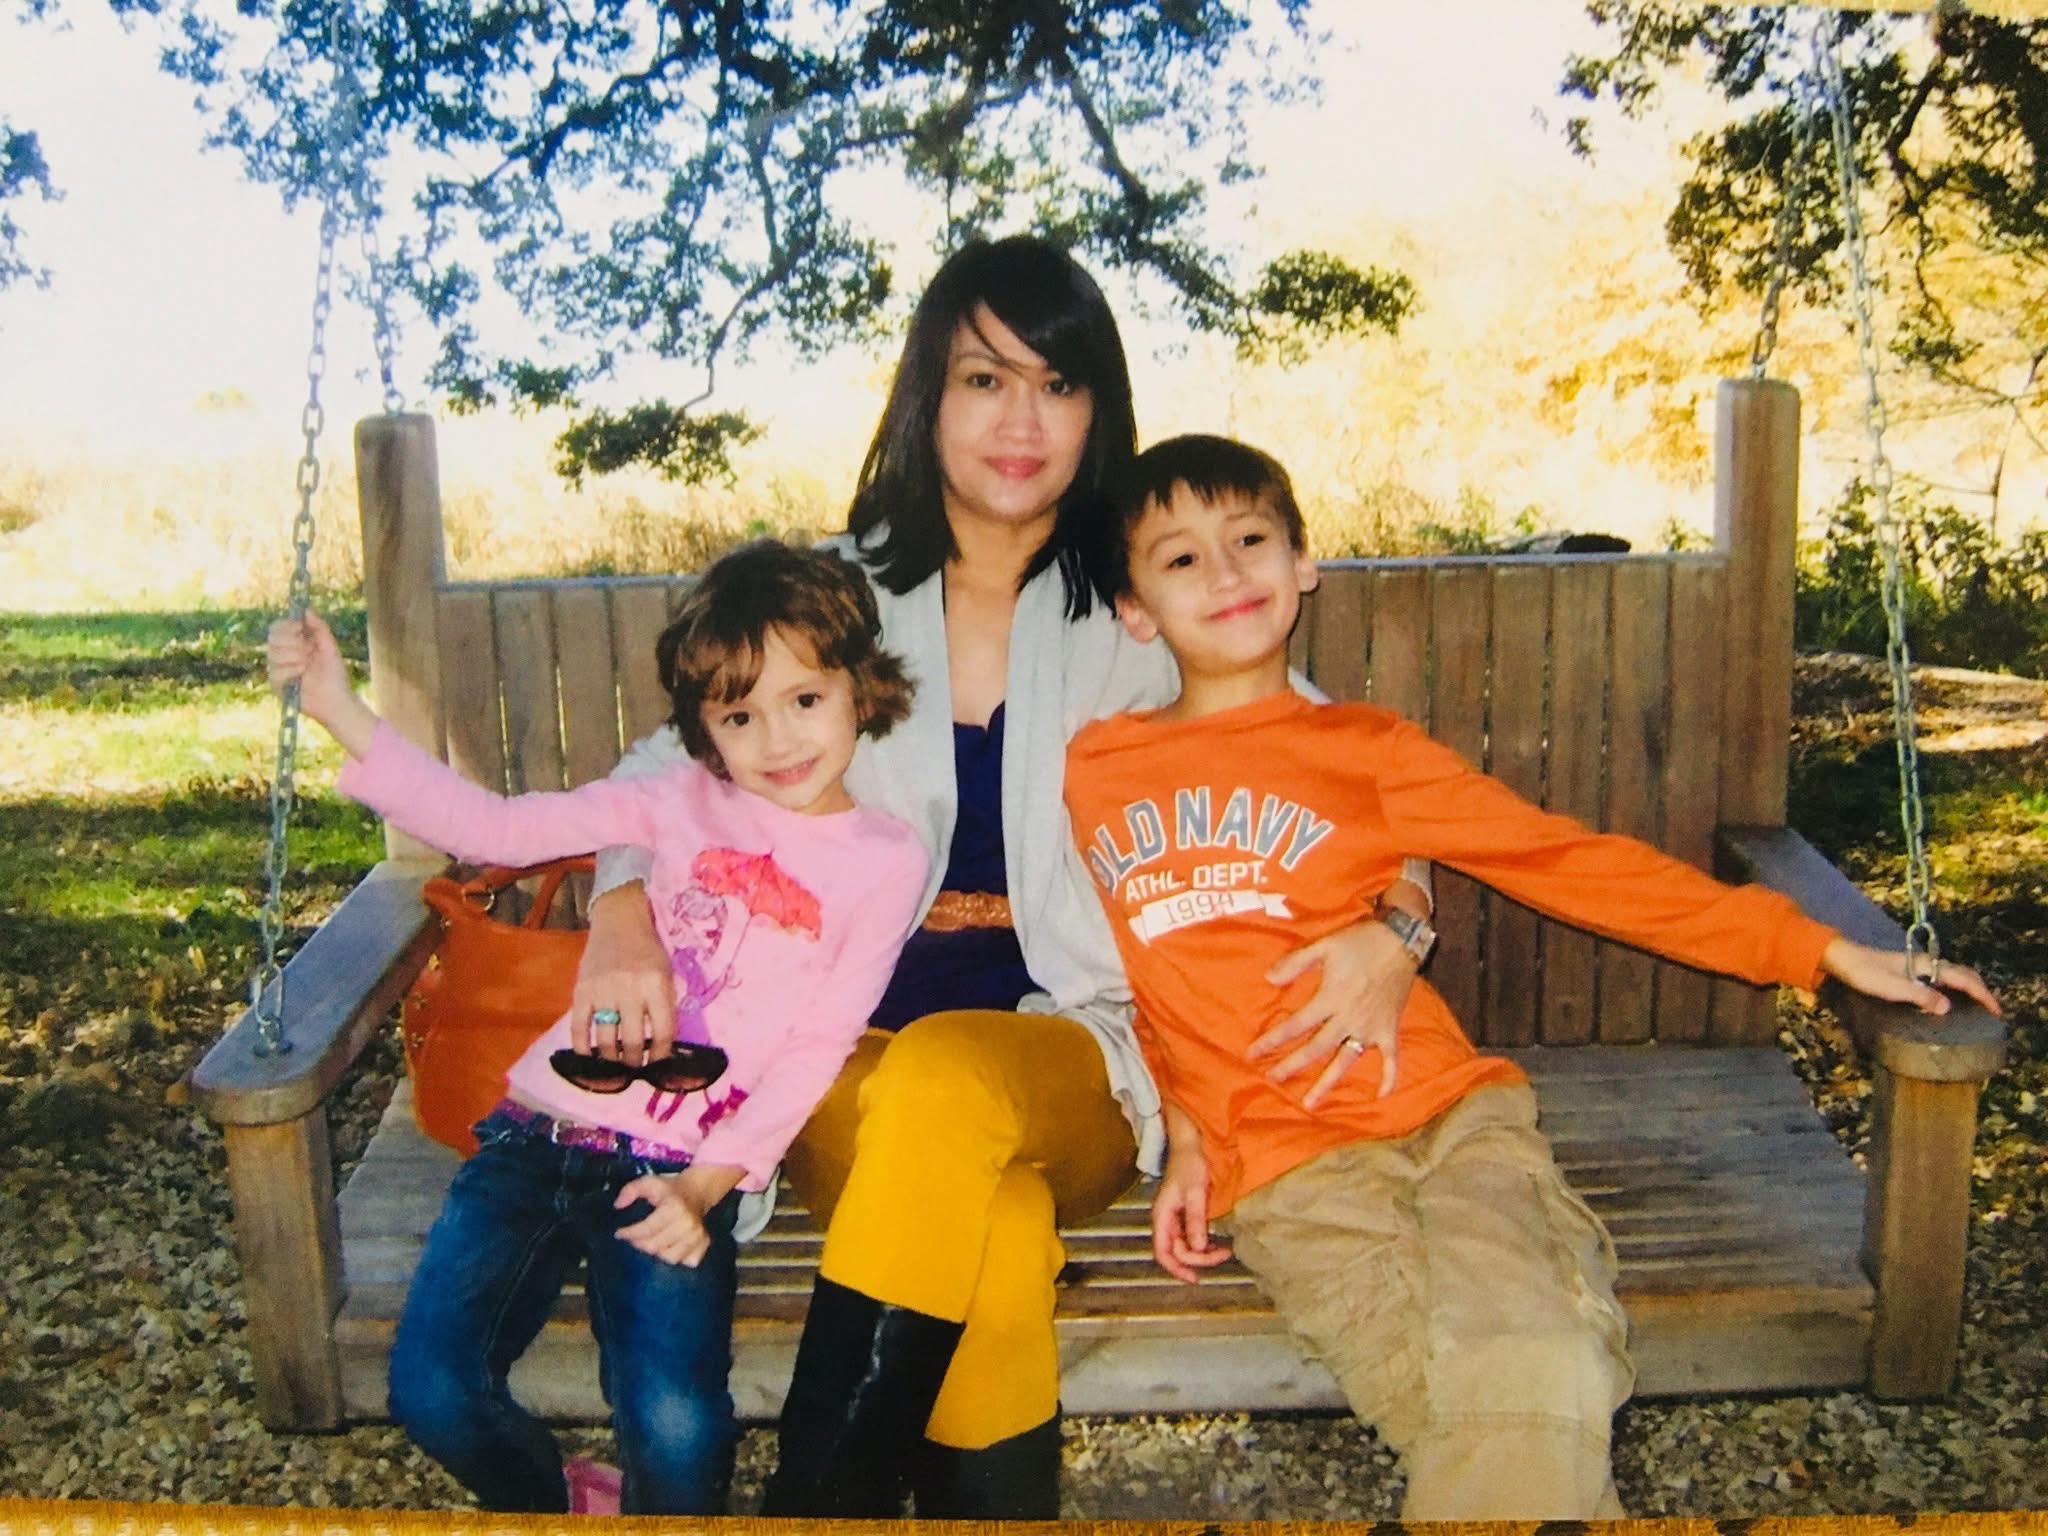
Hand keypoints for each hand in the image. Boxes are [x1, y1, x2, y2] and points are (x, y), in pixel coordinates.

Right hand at [266, 612, 375, 753]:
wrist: (336, 699)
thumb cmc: (335, 674)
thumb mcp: (330, 647)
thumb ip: (319, 627)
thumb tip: (306, 609)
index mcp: (295, 642)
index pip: (278, 627)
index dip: (286, 625)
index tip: (300, 628)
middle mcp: (283, 653)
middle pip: (273, 637)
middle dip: (293, 643)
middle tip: (309, 652)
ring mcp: (277, 668)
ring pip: (274, 654)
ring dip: (295, 658)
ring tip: (307, 667)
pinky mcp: (276, 684)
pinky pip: (276, 671)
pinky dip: (292, 672)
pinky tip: (301, 678)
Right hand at [574, 885, 676, 1064]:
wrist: (619, 920)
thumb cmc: (647, 949)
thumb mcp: (666, 974)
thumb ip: (664, 1006)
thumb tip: (660, 1045)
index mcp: (656, 985)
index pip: (663, 1032)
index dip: (661, 1054)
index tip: (657, 1062)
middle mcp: (630, 990)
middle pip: (632, 1041)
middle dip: (634, 1062)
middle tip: (634, 1066)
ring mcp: (603, 991)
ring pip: (606, 1040)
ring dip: (612, 1060)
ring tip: (616, 1064)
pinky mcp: (581, 991)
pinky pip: (579, 1028)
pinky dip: (583, 1048)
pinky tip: (589, 1056)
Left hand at [615, 1173, 713, 1266]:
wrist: (697, 1190)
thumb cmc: (669, 1189)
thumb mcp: (648, 1182)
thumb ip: (630, 1190)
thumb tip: (618, 1206)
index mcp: (674, 1208)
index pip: (646, 1229)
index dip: (629, 1233)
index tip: (619, 1233)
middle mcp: (687, 1224)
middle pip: (655, 1246)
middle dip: (639, 1244)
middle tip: (634, 1238)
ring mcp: (698, 1236)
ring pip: (670, 1257)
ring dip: (658, 1252)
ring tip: (652, 1242)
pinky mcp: (704, 1243)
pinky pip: (688, 1261)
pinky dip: (678, 1258)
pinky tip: (671, 1248)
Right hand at [1151, 1145, 1231, 1284]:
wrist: (1191, 1144)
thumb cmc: (1190, 1163)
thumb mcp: (1196, 1192)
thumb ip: (1195, 1219)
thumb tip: (1198, 1247)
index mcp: (1162, 1215)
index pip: (1162, 1252)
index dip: (1176, 1268)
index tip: (1194, 1278)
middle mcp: (1167, 1220)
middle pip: (1177, 1251)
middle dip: (1199, 1258)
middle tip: (1222, 1254)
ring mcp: (1176, 1218)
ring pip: (1186, 1246)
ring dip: (1203, 1252)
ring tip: (1224, 1250)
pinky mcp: (1187, 1214)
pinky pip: (1193, 1236)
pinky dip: (1205, 1243)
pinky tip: (1217, 1242)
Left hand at [1250, 917, 1415, 1105]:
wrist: (1401, 939)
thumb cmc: (1360, 941)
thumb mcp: (1324, 945)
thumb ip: (1296, 962)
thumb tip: (1268, 979)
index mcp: (1331, 998)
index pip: (1296, 1025)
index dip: (1273, 1040)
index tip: (1253, 1054)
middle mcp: (1349, 1018)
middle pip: (1316, 1049)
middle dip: (1292, 1066)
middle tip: (1272, 1080)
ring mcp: (1371, 1027)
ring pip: (1346, 1061)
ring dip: (1327, 1083)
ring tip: (1310, 1103)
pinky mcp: (1389, 1028)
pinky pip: (1391, 1058)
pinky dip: (1389, 1077)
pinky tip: (1381, 1096)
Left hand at [1822, 937, 2001, 1017]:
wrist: (1842, 958)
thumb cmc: (1865, 973)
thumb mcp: (1892, 987)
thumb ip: (1920, 996)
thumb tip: (1947, 1007)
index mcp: (1927, 965)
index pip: (1964, 979)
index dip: (1982, 995)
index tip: (1996, 1011)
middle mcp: (1927, 962)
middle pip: (1963, 974)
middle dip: (1981, 990)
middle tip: (1993, 1009)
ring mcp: (1919, 965)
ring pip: (1954, 974)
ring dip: (1970, 987)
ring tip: (1979, 1004)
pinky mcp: (1910, 969)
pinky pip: (1942, 976)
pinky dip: (1955, 985)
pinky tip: (1950, 996)